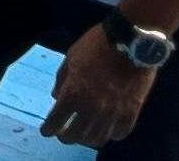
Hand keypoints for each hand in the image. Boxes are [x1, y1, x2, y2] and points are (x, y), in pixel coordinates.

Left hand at [43, 22, 158, 148]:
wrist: (131, 39)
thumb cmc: (97, 44)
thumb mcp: (71, 57)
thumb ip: (62, 79)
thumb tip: (57, 97)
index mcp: (73, 93)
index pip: (55, 121)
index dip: (48, 129)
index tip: (47, 130)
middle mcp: (91, 107)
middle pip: (74, 135)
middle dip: (66, 136)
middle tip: (64, 133)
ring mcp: (112, 112)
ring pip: (96, 139)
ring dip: (87, 138)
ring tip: (85, 134)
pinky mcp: (131, 112)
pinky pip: (119, 133)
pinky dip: (110, 134)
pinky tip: (107, 130)